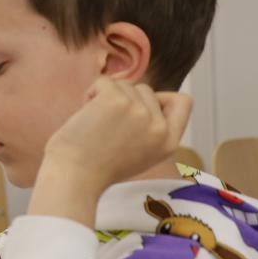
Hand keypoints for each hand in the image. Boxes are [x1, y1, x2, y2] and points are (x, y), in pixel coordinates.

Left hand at [33, 77, 192, 225]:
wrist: (74, 177)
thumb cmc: (98, 168)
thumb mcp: (141, 154)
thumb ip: (151, 129)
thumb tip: (146, 98)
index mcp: (169, 142)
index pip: (183, 102)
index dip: (161, 98)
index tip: (140, 107)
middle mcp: (159, 127)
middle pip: (146, 91)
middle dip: (125, 100)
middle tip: (107, 124)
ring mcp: (140, 111)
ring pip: (125, 85)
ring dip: (107, 97)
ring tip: (95, 123)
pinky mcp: (117, 100)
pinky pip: (105, 81)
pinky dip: (91, 93)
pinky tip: (85, 114)